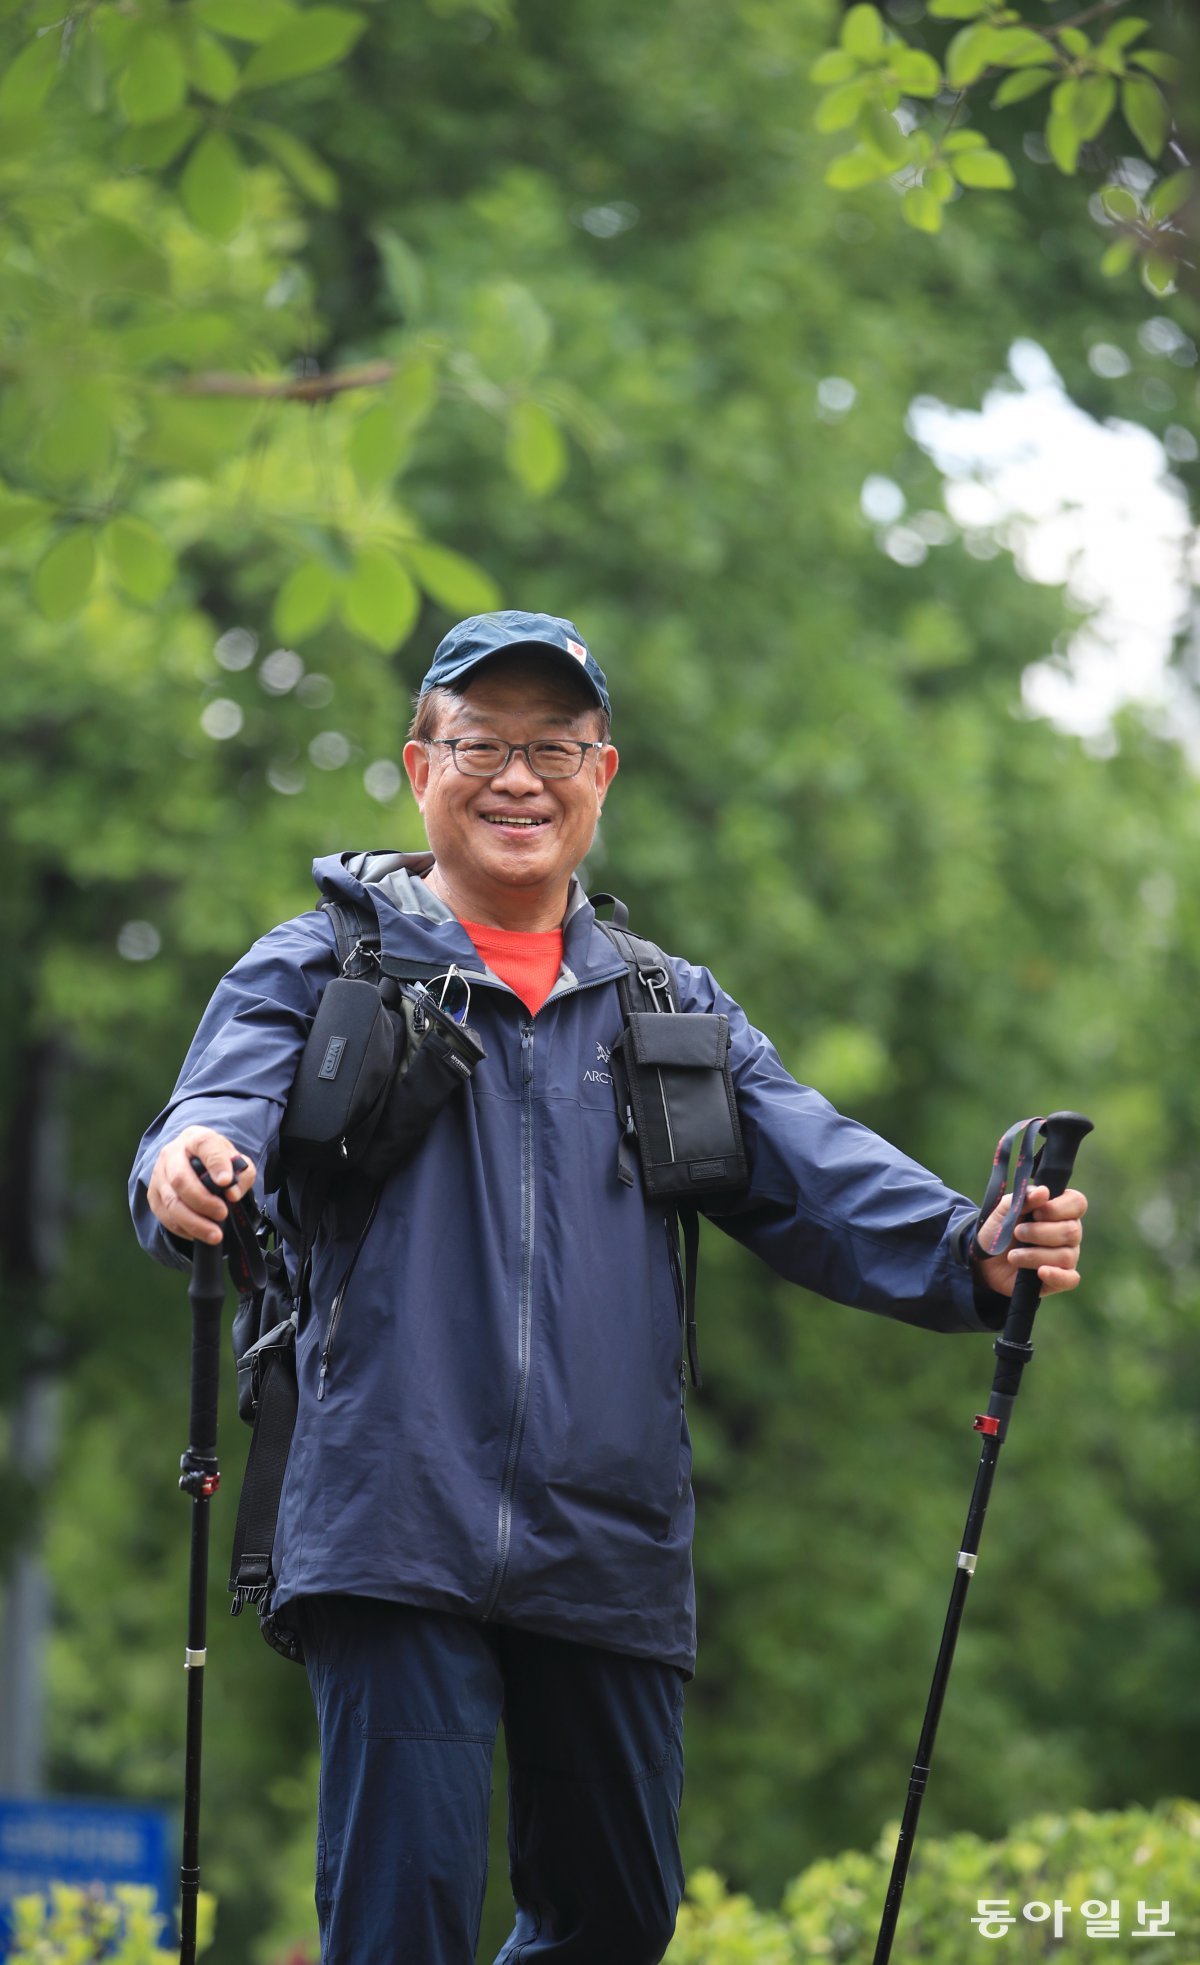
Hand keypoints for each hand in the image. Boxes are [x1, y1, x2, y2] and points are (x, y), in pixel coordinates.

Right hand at [148, 1126, 256, 1245]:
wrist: (193, 1161)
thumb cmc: (218, 1162)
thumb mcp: (237, 1162)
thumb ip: (242, 1175)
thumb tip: (232, 1195)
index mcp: (196, 1139)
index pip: (204, 1145)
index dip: (216, 1164)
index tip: (226, 1182)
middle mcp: (172, 1154)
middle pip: (180, 1179)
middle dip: (202, 1201)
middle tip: (223, 1214)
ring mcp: (158, 1175)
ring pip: (171, 1202)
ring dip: (194, 1222)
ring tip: (215, 1235)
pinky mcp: (153, 1195)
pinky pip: (165, 1216)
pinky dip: (183, 1229)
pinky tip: (199, 1234)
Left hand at [973, 1184, 1085, 1298]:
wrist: (984, 1260)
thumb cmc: (999, 1230)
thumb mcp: (1004, 1210)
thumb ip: (1023, 1198)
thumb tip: (1044, 1191)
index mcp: (1060, 1210)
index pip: (1077, 1203)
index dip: (1057, 1208)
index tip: (1035, 1213)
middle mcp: (1069, 1233)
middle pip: (1072, 1231)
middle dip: (1039, 1232)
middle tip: (1017, 1233)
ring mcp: (1067, 1257)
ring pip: (1066, 1256)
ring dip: (1034, 1255)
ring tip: (1013, 1256)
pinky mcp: (1059, 1279)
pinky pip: (1070, 1279)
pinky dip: (1057, 1275)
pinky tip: (1040, 1272)